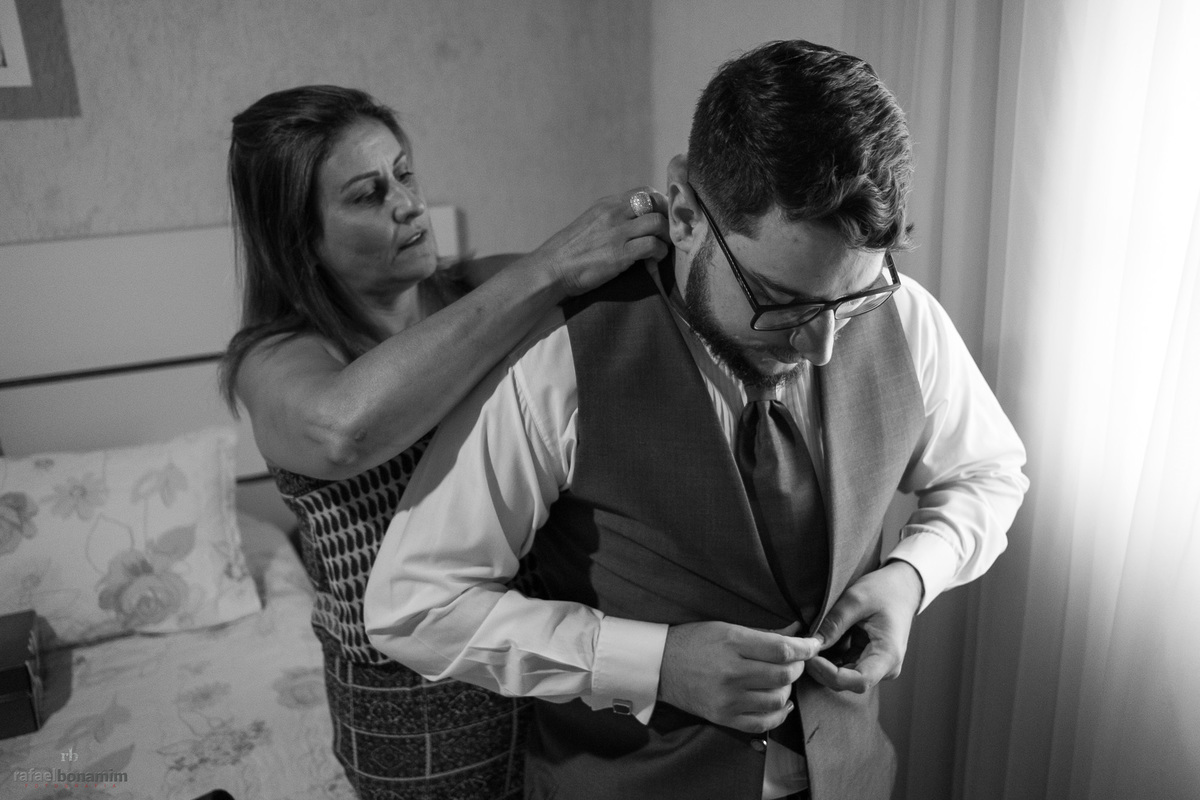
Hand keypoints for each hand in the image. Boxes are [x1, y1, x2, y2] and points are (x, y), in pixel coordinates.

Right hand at [527, 188, 669, 295]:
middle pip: (655, 203)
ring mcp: (616, 232)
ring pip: (658, 223)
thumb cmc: (569, 253)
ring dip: (665, 237)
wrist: (550, 270)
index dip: (659, 205)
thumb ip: (611, 219)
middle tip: (665, 236)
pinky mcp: (619, 253)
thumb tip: (634, 224)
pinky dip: (659, 253)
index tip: (661, 220)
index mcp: (606, 204)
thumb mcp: (590, 224)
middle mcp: (612, 213)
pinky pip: (653, 245)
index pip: (644, 192)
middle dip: (667, 220)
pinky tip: (653, 261)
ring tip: (660, 250)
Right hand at [658, 620, 819, 733]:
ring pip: (777, 699)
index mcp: (732, 643)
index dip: (805, 648)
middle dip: (798, 667)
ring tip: (782, 679)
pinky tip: (781, 704)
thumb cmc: (693, 641)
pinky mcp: (723, 717)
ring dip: (787, 689)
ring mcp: (727, 698)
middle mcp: (731, 672)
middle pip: (783, 674)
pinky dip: (778, 714)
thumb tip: (795, 635)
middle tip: (796, 661)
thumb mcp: (725, 627)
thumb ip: (761, 634)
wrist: (660, 665)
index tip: (814, 645)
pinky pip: (762, 723)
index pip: (782, 650)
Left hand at [805, 560, 923, 692]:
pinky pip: (844, 667)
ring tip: (807, 645)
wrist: (902, 586)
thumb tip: (812, 645)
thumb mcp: (856, 599)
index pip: (858, 681)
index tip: (811, 657)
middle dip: (822, 670)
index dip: (831, 674)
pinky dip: (828, 659)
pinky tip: (817, 644)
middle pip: (848, 682)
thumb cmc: (883, 590)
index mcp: (888, 655)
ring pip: (843, 678)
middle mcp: (885, 668)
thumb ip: (834, 623)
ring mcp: (876, 666)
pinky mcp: (867, 660)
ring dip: (823, 666)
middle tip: (802, 650)